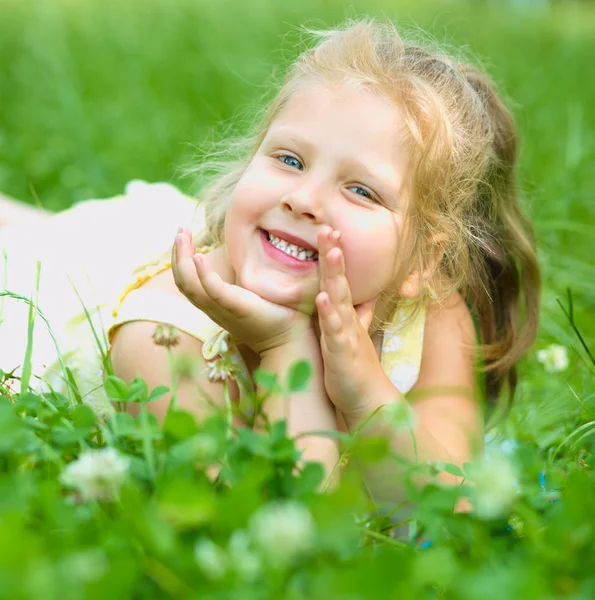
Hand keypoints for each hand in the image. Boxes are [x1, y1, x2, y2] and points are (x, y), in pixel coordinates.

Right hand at [172, 228, 312, 355]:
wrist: (289, 340)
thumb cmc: (275, 316)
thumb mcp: (251, 295)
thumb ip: (242, 281)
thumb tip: (247, 257)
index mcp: (215, 304)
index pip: (187, 281)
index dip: (181, 259)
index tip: (184, 235)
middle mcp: (213, 307)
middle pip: (182, 281)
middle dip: (177, 253)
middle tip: (180, 229)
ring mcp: (222, 308)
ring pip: (190, 285)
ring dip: (182, 259)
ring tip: (183, 236)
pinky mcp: (236, 307)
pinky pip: (212, 290)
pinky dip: (203, 274)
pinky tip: (199, 257)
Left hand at [315, 226, 385, 415]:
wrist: (368, 401)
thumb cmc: (355, 368)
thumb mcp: (352, 335)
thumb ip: (356, 314)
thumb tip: (360, 296)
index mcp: (345, 316)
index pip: (337, 280)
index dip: (332, 257)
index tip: (327, 231)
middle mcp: (346, 320)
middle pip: (338, 281)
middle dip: (333, 254)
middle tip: (328, 228)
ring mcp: (346, 335)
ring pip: (340, 300)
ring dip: (335, 275)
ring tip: (332, 251)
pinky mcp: (342, 353)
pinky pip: (336, 332)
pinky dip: (330, 315)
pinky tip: (322, 299)